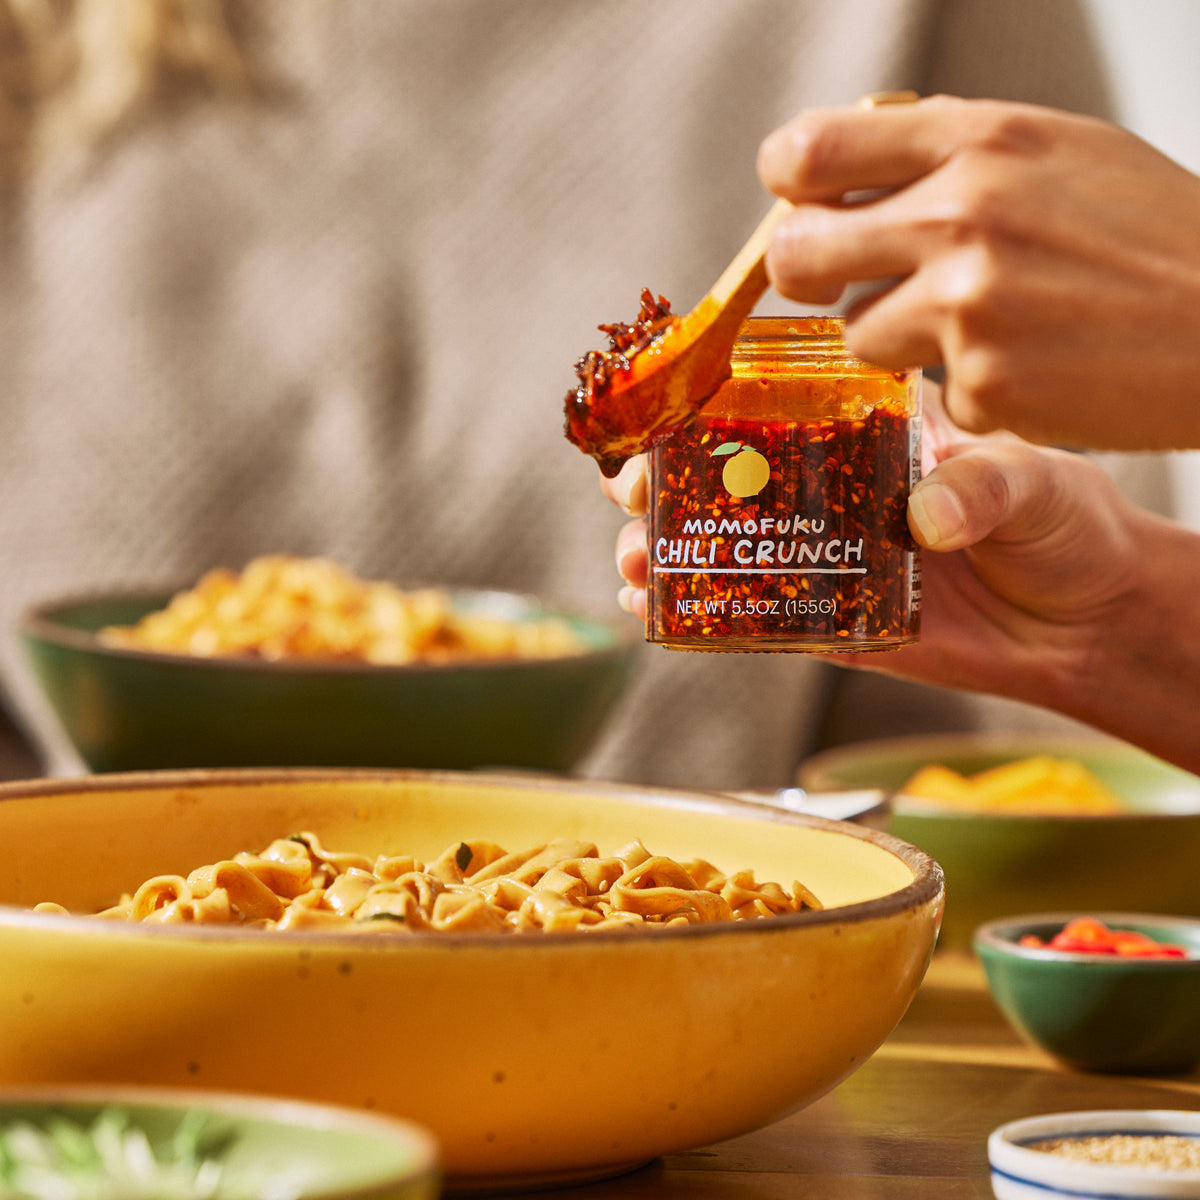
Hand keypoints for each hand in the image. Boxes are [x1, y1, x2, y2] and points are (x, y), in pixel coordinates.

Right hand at [599, 405, 1199, 772]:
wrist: (1088, 626)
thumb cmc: (1069, 529)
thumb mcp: (1036, 483)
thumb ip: (984, 487)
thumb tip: (924, 516)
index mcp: (871, 435)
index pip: (778, 401)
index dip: (710, 399)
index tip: (662, 402)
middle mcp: (836, 492)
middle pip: (729, 475)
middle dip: (666, 477)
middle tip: (632, 487)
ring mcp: (827, 559)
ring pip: (727, 546)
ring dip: (667, 549)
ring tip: (633, 559)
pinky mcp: (832, 624)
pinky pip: (754, 618)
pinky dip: (699, 616)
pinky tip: (651, 613)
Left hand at [757, 95, 1199, 450]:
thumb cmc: (1157, 237)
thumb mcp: (1061, 153)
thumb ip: (956, 156)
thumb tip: (859, 169)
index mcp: (980, 140)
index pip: (812, 150)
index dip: (789, 184)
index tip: (801, 204)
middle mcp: (963, 213)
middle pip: (797, 253)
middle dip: (807, 275)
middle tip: (834, 284)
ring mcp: (969, 301)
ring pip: (859, 334)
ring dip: (901, 339)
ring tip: (984, 327)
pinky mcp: (985, 380)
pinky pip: (932, 390)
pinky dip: (970, 388)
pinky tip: (1033, 367)